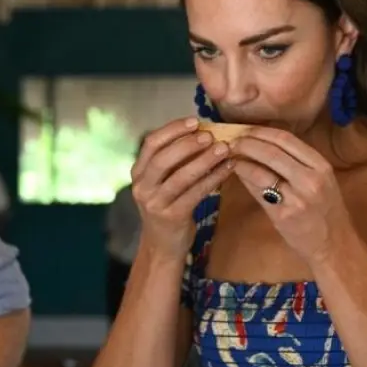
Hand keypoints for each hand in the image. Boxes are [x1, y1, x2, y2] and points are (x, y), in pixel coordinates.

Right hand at [132, 117, 235, 258]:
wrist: (163, 245)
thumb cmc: (168, 206)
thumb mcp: (162, 182)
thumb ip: (174, 160)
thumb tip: (202, 130)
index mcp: (138, 172)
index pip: (151, 143)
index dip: (173, 129)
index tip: (195, 121)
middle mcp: (142, 187)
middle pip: (163, 158)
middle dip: (188, 144)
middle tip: (211, 135)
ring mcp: (155, 203)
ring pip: (181, 176)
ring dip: (205, 160)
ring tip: (224, 148)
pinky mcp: (172, 216)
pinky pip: (196, 193)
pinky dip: (214, 178)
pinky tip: (228, 168)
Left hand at [228, 127, 356, 264]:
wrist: (334, 245)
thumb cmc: (325, 211)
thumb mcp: (321, 181)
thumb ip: (296, 163)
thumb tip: (261, 143)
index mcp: (321, 166)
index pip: (286, 139)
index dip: (262, 131)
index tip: (246, 129)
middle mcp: (311, 179)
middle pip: (271, 151)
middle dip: (247, 142)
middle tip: (231, 140)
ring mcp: (297, 198)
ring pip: (261, 170)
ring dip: (241, 160)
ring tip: (229, 155)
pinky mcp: (283, 214)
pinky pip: (258, 191)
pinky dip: (244, 178)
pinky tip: (237, 172)